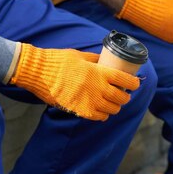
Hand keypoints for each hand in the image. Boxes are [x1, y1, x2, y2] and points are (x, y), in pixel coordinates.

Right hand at [9, 44, 139, 120]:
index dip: (134, 83)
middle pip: (122, 97)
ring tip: (113, 103)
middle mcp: (98, 88)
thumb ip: (95, 60)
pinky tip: (102, 110)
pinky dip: (103, 115)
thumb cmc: (58, 60)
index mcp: (99, 72)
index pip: (126, 80)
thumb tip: (106, 61)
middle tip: (123, 93)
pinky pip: (99, 117)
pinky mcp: (80, 110)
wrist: (38, 72)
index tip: (135, 83)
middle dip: (125, 96)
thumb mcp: (80, 56)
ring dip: (115, 106)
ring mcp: (90, 101)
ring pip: (113, 109)